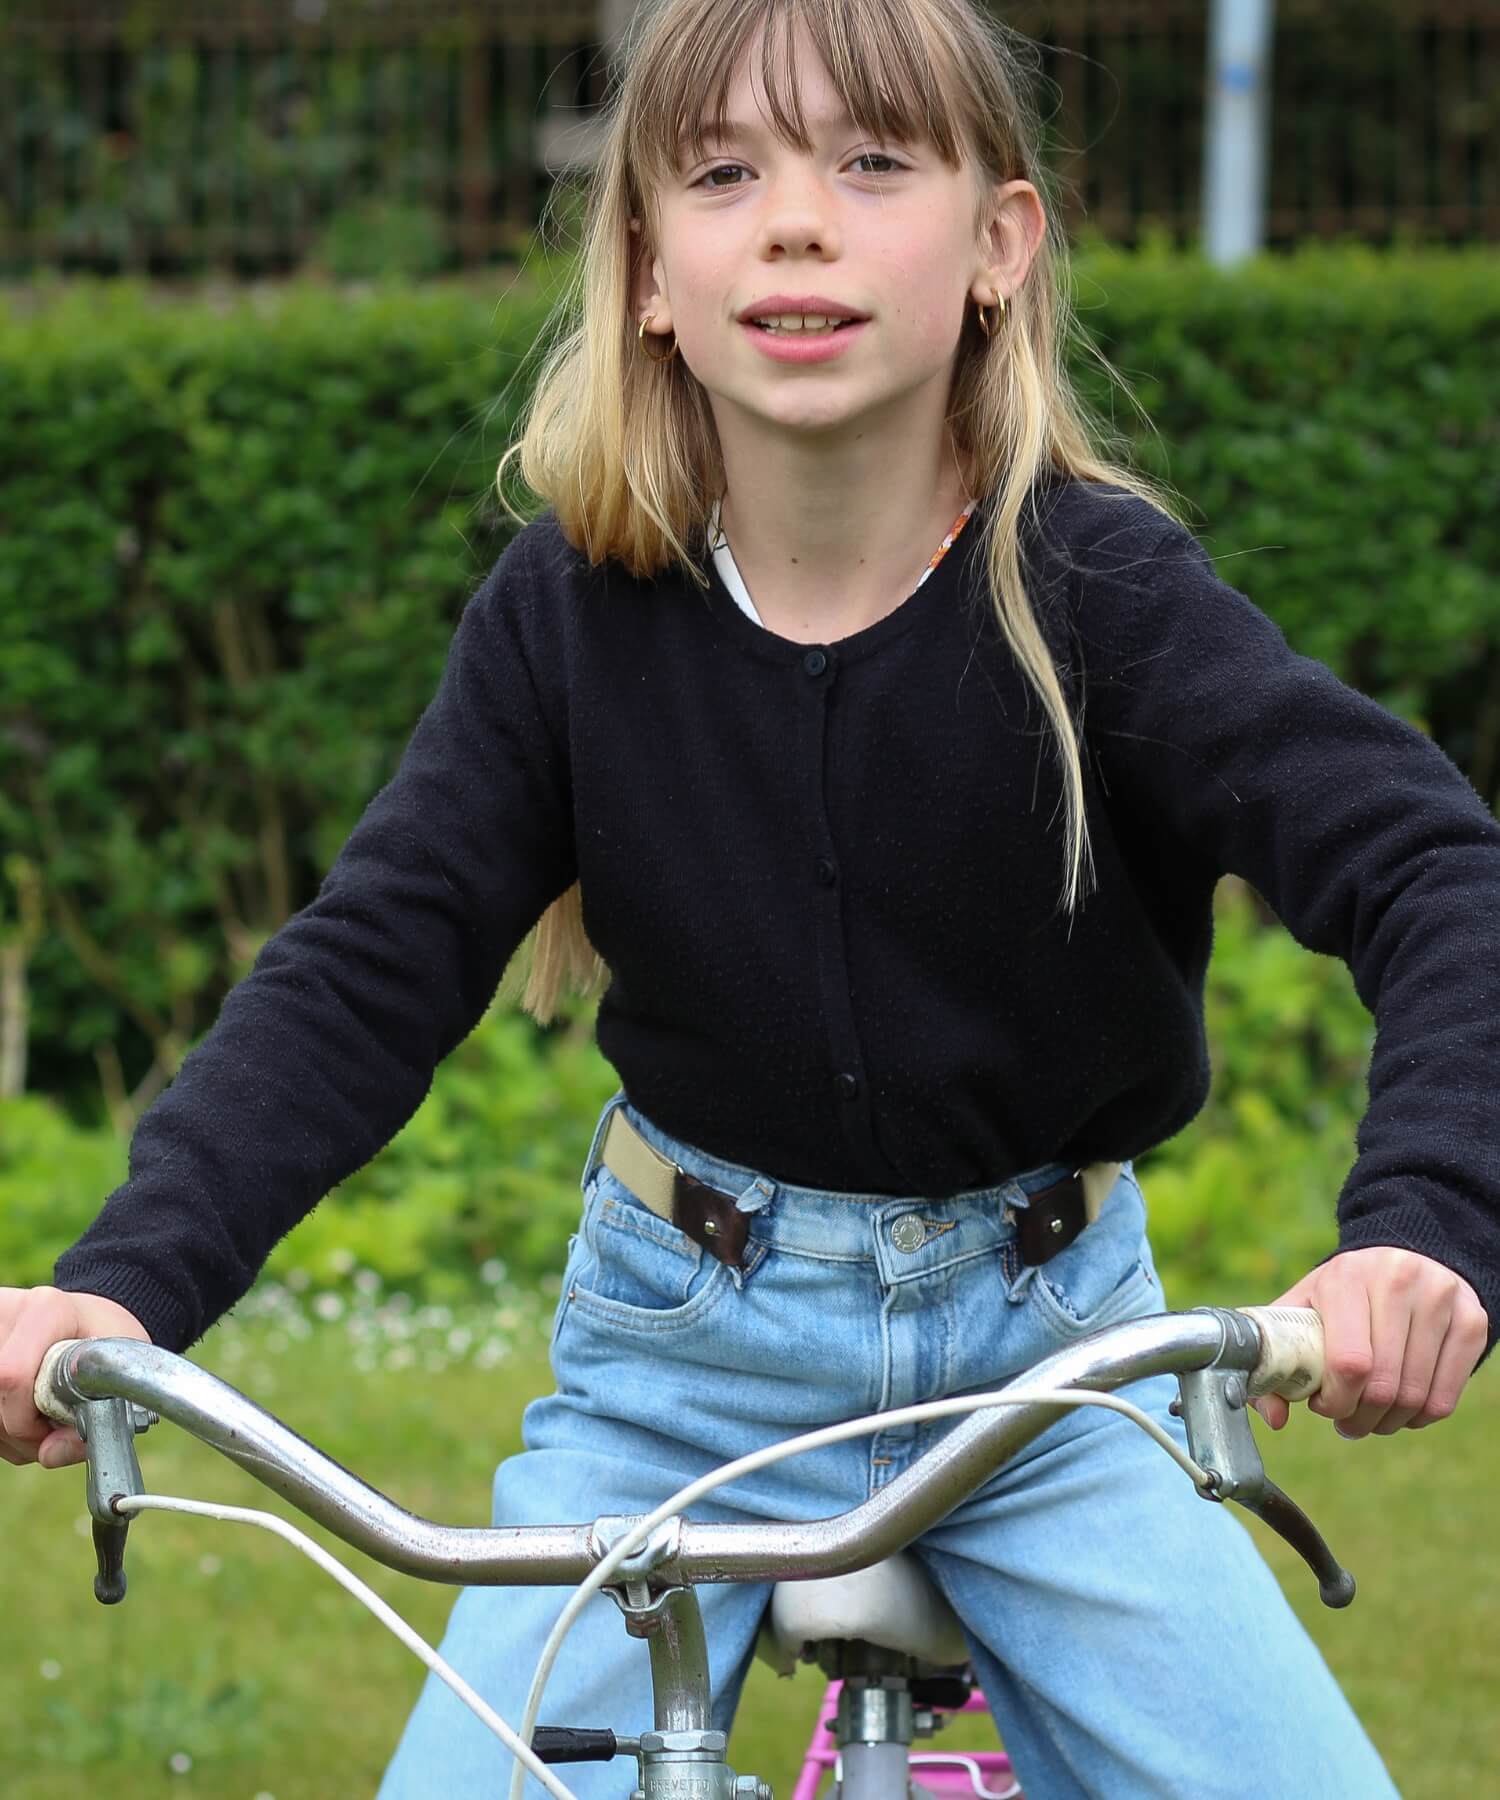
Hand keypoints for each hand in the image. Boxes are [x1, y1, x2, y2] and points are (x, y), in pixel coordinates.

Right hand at [0, 1286, 151, 1470]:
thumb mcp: (121, 1369)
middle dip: (21, 1432)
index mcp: (46, 1309)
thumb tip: (49, 1454)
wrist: (88, 1318)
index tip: (55, 1427)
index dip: (27, 1419)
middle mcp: (7, 1311)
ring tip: (43, 1419)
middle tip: (53, 1430)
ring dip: (11, 1435)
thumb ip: (98, 1414)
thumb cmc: (107, 1341)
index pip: (12, 1375)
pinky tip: (24, 1415)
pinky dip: (2, 1430)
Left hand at [1249, 1248, 1487, 1437]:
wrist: (1401, 1257)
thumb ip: (1277, 1357)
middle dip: (1359, 1418)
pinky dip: (1420, 1417)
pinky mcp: (1472, 1320)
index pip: (1349, 1362)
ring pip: (1416, 1397)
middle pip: (1383, 1385)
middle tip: (1346, 1422)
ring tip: (1371, 1417)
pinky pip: (1446, 1398)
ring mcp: (1441, 1298)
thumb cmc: (1342, 1294)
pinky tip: (1401, 1409)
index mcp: (1347, 1277)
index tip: (1323, 1406)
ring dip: (1388, 1422)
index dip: (1335, 1400)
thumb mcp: (1302, 1308)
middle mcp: (1398, 1280)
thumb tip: (1275, 1417)